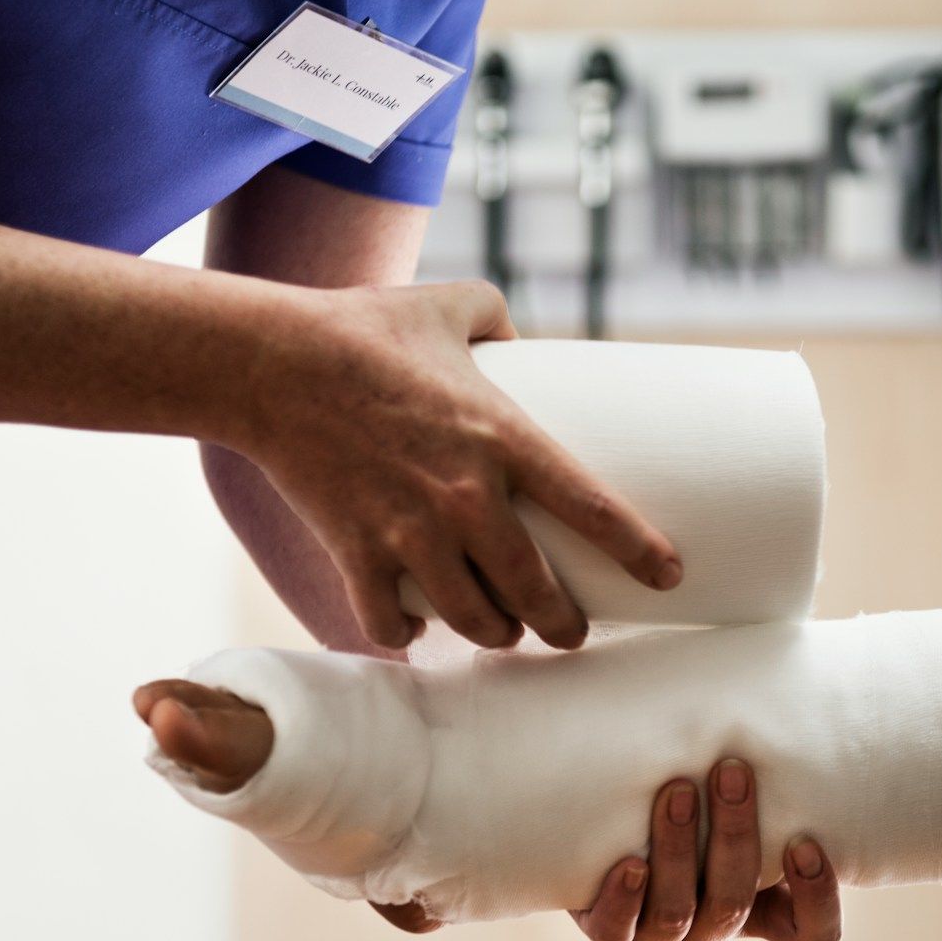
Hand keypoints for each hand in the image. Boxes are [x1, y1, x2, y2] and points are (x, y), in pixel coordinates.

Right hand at [235, 280, 680, 651]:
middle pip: (536, 590)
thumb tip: (521, 339)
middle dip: (562, 624)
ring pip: (472, 619)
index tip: (669, 576)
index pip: (593, 507)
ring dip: (494, 635)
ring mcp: (409, 532)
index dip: (639, 549)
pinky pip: (387, 622)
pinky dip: (402, 634)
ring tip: (503, 634)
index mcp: (504, 438)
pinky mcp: (356, 553)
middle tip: (572, 632)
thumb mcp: (450, 305)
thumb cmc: (363, 327)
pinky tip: (411, 631)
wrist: (271, 362)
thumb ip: (497, 318)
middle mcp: (465, 497)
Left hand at [570, 761, 841, 940]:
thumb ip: (765, 761)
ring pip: (677, 912)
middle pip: (734, 905)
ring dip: (680, 850)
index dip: (817, 898)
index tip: (805, 841)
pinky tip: (630, 862)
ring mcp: (661, 937)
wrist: (605, 826)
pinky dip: (625, 898)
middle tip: (730, 770)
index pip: (813, 933)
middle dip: (734, 836)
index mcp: (761, 910)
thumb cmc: (693, 793)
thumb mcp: (734, 790)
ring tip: (676, 790)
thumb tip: (793, 653)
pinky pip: (617, 930)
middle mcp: (713, 929)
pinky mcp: (609, 931)